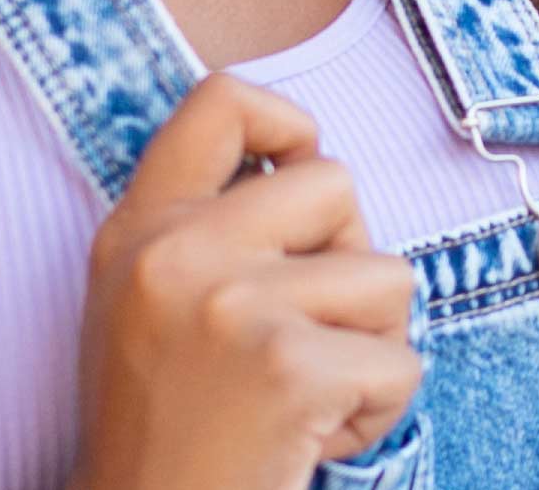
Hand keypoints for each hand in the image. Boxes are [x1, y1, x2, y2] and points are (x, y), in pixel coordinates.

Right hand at [70, 75, 421, 489]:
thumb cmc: (164, 427)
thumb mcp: (147, 304)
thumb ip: (208, 228)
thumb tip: (312, 165)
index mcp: (138, 230)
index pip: (222, 100)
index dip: (287, 125)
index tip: (297, 178)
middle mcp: (177, 254)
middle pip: (336, 184)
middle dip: (348, 260)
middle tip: (308, 333)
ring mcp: (232, 308)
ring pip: (388, 276)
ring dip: (370, 345)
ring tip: (307, 395)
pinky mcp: (288, 370)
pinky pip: (400, 363)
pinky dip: (377, 411)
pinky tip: (316, 438)